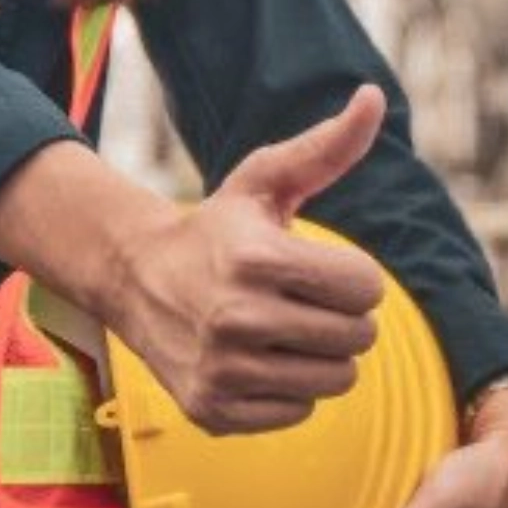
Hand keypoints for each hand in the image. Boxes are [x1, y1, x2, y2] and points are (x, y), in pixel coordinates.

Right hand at [104, 87, 391, 434]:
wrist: (133, 280)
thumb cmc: (216, 228)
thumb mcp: (264, 181)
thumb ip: (326, 147)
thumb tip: (373, 96)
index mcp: (257, 259)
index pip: (366, 289)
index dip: (353, 277)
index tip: (320, 268)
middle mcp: (236, 318)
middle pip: (358, 338)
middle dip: (342, 316)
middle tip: (303, 301)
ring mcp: (222, 370)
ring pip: (336, 380)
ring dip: (322, 355)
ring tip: (286, 330)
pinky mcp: (213, 410)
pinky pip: (299, 411)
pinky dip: (290, 389)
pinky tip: (260, 360)